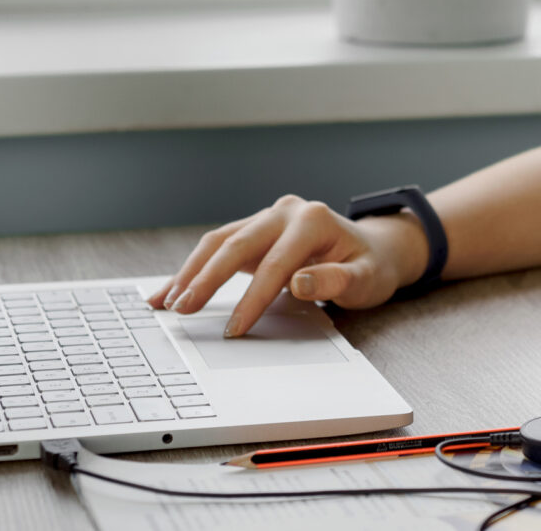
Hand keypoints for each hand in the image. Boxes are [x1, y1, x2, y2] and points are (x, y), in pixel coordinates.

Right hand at [145, 194, 427, 337]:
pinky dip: (194, 267)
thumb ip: (337, 280)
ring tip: (166, 303)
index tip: (234, 329)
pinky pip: (218, 246)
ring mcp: (268, 217)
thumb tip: (298, 282)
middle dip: (207, 279)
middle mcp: (286, 211)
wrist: (373, 248)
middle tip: (182, 311)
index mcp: (313, 220)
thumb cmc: (369, 266)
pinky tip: (169, 289)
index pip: (276, 264)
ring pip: (220, 241)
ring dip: (191, 271)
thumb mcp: (366, 278)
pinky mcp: (255, 229)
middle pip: (238, 244)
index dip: (253, 298)